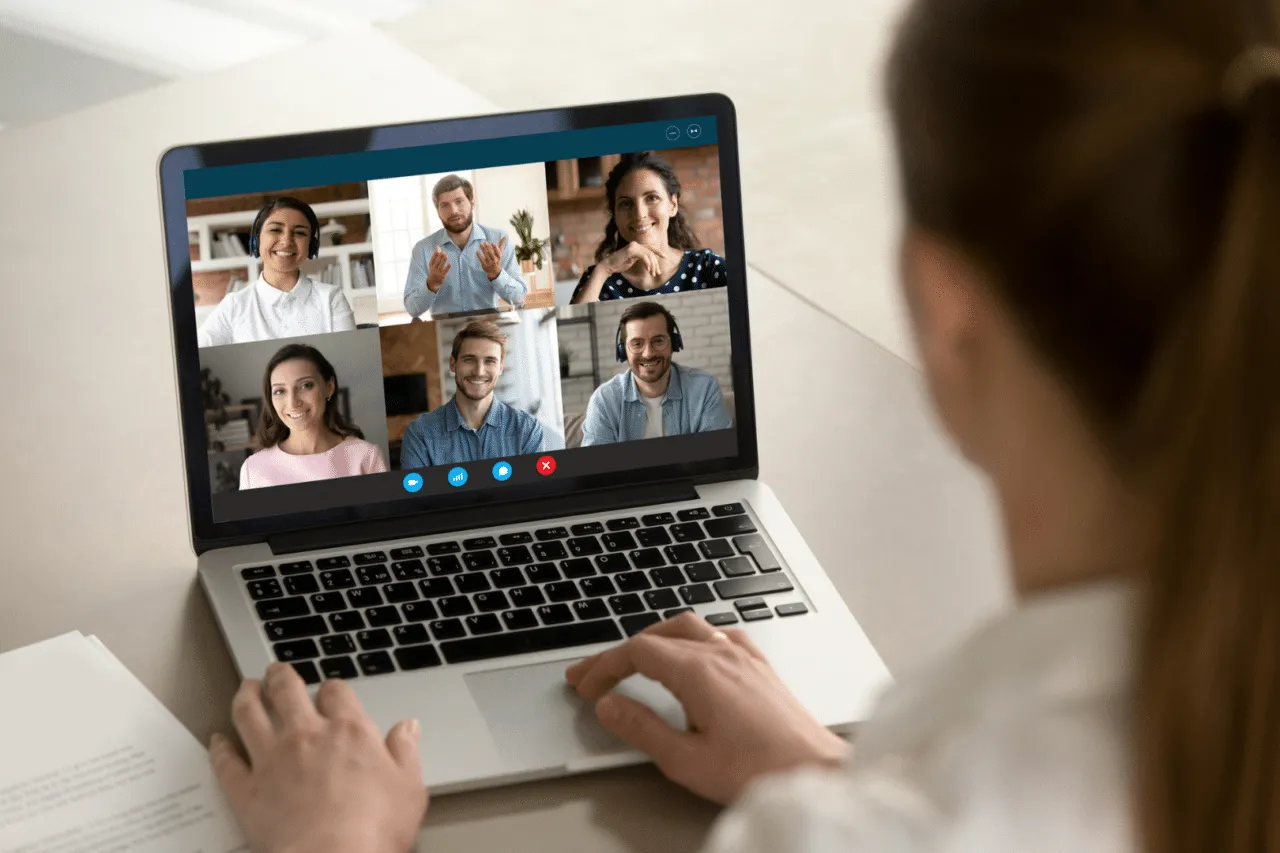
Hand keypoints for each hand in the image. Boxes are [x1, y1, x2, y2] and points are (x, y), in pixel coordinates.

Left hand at [210, 663, 427, 852]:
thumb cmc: (374, 830)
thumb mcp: (409, 787)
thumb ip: (405, 752)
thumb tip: (408, 727)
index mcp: (349, 731)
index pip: (336, 692)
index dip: (331, 688)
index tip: (330, 692)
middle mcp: (306, 736)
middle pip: (287, 690)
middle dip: (280, 677)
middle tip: (276, 672)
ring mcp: (272, 760)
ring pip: (249, 715)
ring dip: (245, 696)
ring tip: (245, 688)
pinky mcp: (246, 790)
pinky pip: (226, 762)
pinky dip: (219, 748)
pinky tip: (216, 740)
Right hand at [426, 247, 450, 291]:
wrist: (432, 282)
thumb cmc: (433, 270)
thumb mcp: (433, 263)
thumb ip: (435, 255)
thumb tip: (438, 246)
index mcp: (431, 265)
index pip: (433, 259)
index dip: (435, 254)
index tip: (438, 250)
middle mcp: (434, 268)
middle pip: (437, 262)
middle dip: (440, 257)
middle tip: (443, 252)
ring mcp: (438, 272)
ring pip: (440, 266)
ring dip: (443, 260)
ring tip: (446, 255)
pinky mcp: (442, 276)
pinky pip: (445, 271)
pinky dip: (447, 267)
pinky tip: (450, 263)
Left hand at [477, 236, 506, 279]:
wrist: (495, 271)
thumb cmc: (497, 259)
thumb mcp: (500, 252)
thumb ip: (501, 244)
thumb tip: (505, 237)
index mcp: (499, 256)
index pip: (498, 252)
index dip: (495, 247)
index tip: (493, 243)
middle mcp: (495, 260)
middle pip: (492, 253)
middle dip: (488, 248)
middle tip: (485, 242)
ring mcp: (490, 263)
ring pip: (486, 256)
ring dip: (483, 250)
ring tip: (481, 244)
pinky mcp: (485, 265)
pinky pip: (482, 260)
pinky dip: (479, 255)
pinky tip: (477, 251)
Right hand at [565, 613, 848, 805]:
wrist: (814, 772)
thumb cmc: (758, 770)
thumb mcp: (685, 759)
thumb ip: (642, 728)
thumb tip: (610, 706)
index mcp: (700, 671)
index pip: (638, 651)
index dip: (604, 665)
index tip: (585, 684)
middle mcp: (722, 653)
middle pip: (659, 634)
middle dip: (622, 652)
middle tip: (596, 674)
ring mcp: (745, 656)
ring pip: (689, 628)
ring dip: (655, 639)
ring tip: (634, 661)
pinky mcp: (760, 667)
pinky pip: (719, 635)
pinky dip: (691, 640)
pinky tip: (691, 657)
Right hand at [602, 241, 662, 277]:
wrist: (608, 266)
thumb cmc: (619, 265)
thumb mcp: (632, 260)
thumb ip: (641, 258)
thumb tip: (651, 263)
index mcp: (636, 246)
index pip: (650, 247)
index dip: (658, 251)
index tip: (665, 257)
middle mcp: (635, 244)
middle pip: (651, 252)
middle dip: (656, 263)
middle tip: (657, 272)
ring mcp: (633, 246)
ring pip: (648, 254)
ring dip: (652, 265)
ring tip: (653, 273)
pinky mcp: (631, 250)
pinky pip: (644, 256)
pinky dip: (647, 263)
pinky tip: (648, 270)